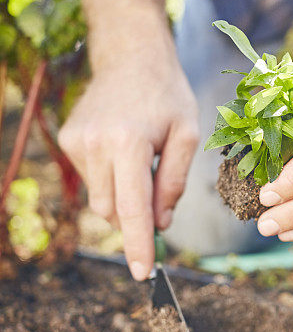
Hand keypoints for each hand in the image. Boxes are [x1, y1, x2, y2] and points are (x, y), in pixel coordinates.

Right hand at [58, 42, 198, 278]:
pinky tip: (122, 148)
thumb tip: (159, 224)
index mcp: (129, 142)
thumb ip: (173, 183)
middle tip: (158, 199)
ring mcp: (76, 141)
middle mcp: (96, 144)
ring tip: (141, 160)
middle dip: (135, 217)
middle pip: (113, 210)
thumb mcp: (187, 135)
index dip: (139, 245)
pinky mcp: (67, 139)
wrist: (130, 57)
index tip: (142, 274)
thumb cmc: (167, 95)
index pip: (133, 208)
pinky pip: (91, 179)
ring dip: (123, 196)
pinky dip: (110, 177)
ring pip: (100, 199)